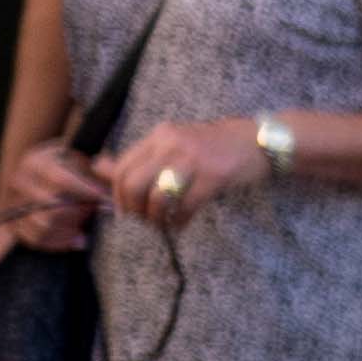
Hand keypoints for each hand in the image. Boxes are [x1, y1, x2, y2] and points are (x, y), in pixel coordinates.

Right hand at [0, 138, 108, 265]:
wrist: (42, 176)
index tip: (107, 200)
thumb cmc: (70, 167)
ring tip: (88, 229)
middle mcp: (18, 182)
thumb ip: (101, 169)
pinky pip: (35, 240)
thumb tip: (116, 181)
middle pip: (52, 207)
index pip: (61, 180)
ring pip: (43, 226)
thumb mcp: (83, 160)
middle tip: (97, 214)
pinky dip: (59, 243)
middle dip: (80, 214)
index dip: (86, 192)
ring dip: (71, 231)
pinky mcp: (12, 223)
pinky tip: (78, 240)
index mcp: (35, 162)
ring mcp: (12, 204)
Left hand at [107, 116, 272, 229]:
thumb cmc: (217, 145)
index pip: (123, 167)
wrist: (262, 140)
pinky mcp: (213, 177)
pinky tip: (182, 225)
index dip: (117, 194)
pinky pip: (186, 207)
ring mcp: (193, 160)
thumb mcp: (177, 143)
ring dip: (156, 219)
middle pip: (132, 184)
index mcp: (160, 135)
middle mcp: (172, 144)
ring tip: (163, 224)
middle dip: (133, 210)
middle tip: (143, 221)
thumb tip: (100, 167)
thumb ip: (144, 156)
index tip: (126, 210)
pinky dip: (180, 222)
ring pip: (156, 198)